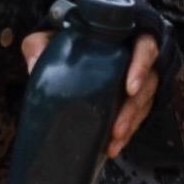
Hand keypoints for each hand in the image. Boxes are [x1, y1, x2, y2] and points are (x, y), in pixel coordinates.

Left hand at [16, 30, 166, 161]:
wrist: (69, 49)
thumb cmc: (64, 39)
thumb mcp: (49, 36)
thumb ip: (39, 44)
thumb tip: (34, 66)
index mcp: (123, 37)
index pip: (145, 46)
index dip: (142, 65)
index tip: (130, 87)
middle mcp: (136, 57)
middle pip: (149, 82)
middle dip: (134, 107)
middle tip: (117, 127)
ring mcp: (138, 79)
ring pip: (144, 102)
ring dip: (131, 123)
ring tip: (114, 140)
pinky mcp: (133, 98)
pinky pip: (138, 116)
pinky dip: (127, 131)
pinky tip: (113, 147)